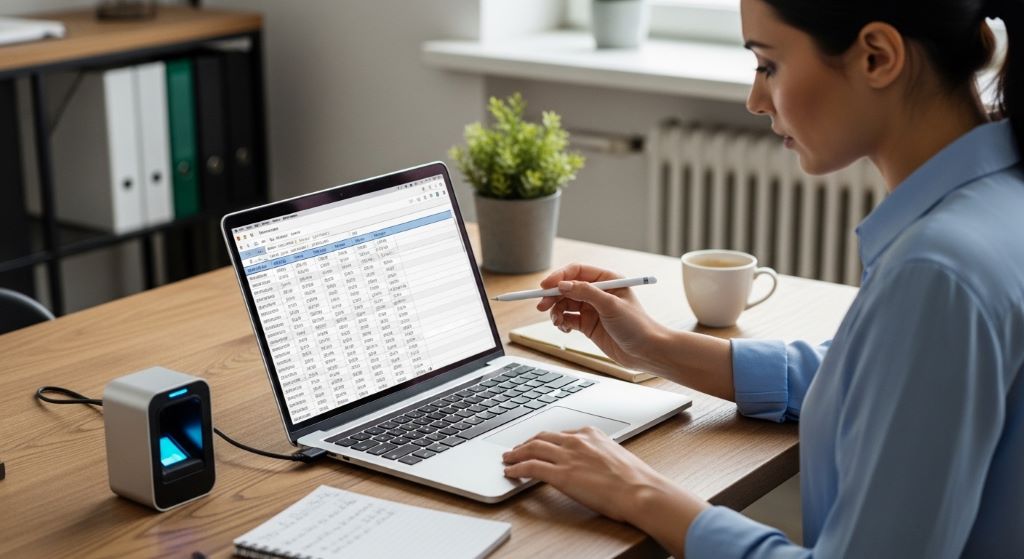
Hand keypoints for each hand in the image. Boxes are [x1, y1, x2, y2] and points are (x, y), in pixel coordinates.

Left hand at [502, 427, 707, 555]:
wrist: (640, 491)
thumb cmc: (635, 480)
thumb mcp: (616, 457)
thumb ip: (599, 455)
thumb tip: (593, 465)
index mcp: (591, 434)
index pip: (560, 433)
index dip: (544, 440)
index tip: (538, 444)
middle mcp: (577, 441)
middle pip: (541, 437)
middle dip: (526, 443)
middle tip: (516, 449)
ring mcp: (567, 457)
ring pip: (531, 449)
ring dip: (516, 453)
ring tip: (508, 458)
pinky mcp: (561, 475)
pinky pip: (531, 467)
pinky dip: (517, 468)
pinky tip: (510, 471)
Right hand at [537, 263, 667, 370]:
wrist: (646, 352)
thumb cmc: (636, 326)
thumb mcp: (610, 305)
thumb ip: (585, 292)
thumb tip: (562, 285)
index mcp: (607, 280)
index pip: (577, 271)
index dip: (559, 277)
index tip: (545, 286)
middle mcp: (598, 292)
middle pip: (567, 288)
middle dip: (553, 296)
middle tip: (541, 306)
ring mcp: (592, 309)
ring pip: (565, 304)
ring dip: (556, 311)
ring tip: (557, 321)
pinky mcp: (588, 325)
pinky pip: (568, 319)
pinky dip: (562, 322)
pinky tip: (564, 329)